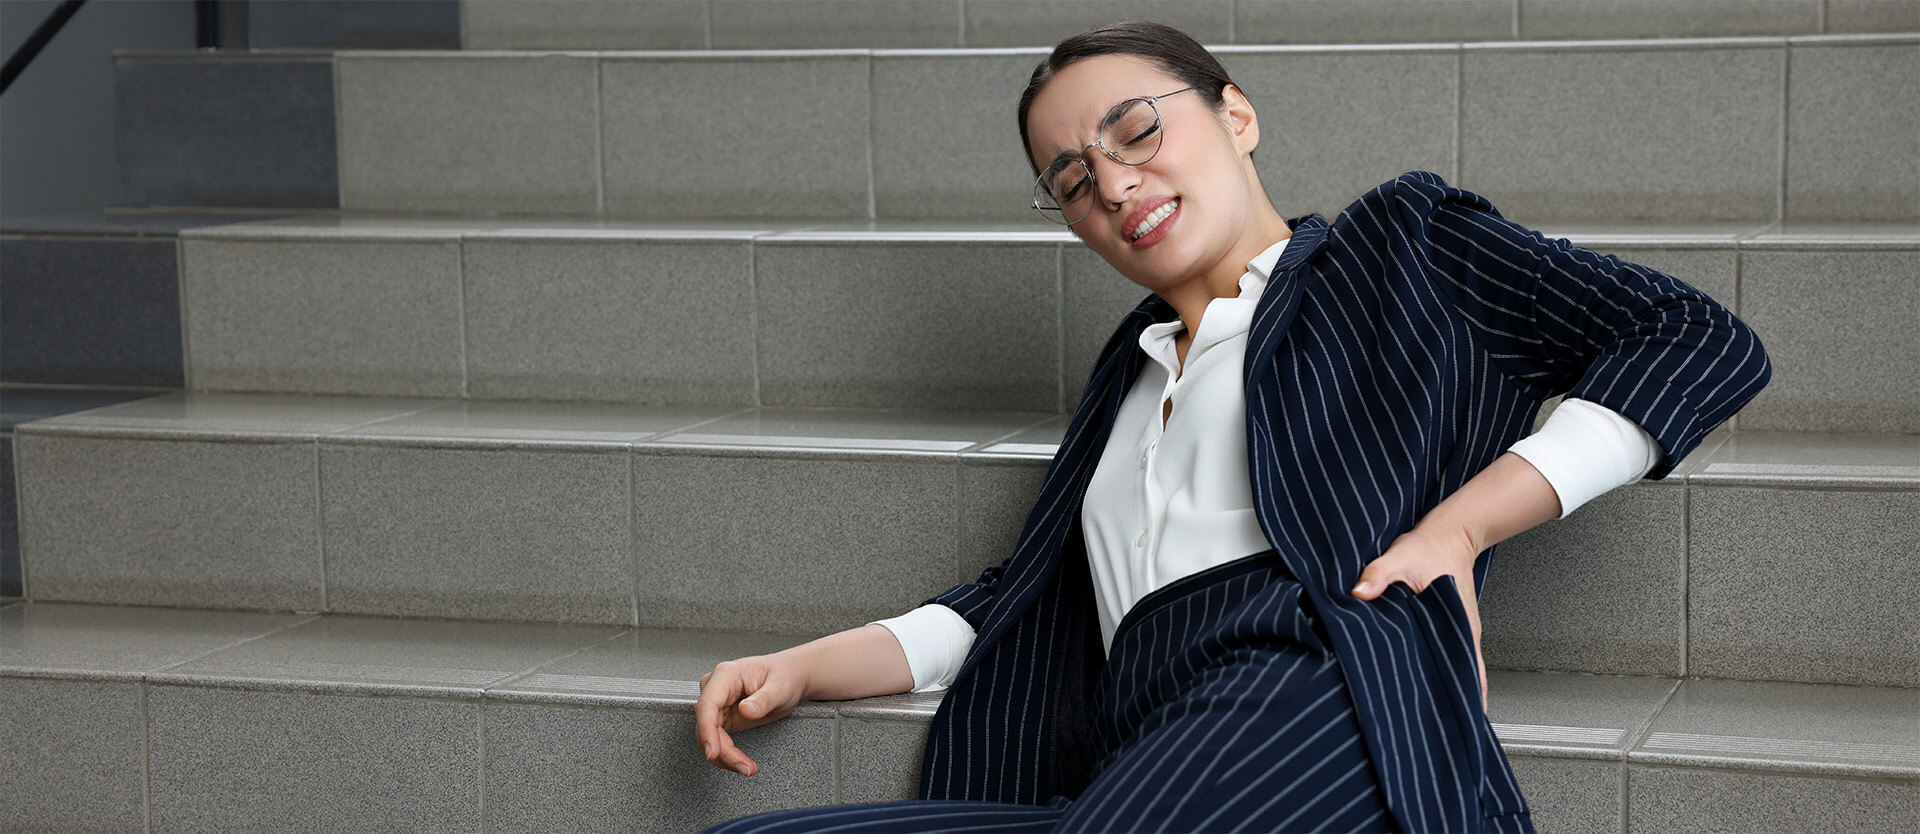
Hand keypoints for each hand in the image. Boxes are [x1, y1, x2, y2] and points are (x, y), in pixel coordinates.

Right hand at [694, 654, 805, 775]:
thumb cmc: (784, 675)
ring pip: (709, 737)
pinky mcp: (722, 718)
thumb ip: (763, 700)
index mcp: (726, 675)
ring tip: (747, 767)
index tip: (712, 751)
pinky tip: (741, 762)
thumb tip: (745, 710)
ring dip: (725, 757)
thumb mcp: (780, 687)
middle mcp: (717, 688)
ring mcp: (717, 704)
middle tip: (743, 766)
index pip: (707, 704)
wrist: (790, 677)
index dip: (706, 730)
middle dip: (722, 751)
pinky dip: (727, 754)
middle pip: (706, 725)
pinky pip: (717, 740)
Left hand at [1350, 523, 1488, 711]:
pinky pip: (1449, 658)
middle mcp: (1463, 634)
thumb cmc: (1429, 547)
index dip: (1465, 699)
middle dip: (1451, 703)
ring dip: (1448, 691)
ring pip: (1457, 671)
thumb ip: (1379, 574)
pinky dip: (1442, 674)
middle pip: (1461, 678)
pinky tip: (1427, 686)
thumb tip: (1360, 592)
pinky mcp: (1448, 629)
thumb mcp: (1400, 557)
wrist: (1447, 534)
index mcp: (1459, 625)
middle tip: (1435, 729)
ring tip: (1431, 719)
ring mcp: (1457, 633)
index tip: (1459, 721)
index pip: (1468, 672)